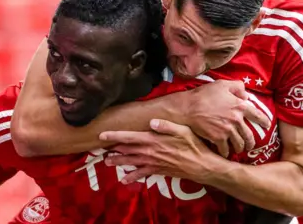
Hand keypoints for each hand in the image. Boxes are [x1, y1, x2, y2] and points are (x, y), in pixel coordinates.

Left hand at [100, 119, 217, 183]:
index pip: (129, 137)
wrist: (201, 166)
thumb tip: (152, 121)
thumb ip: (167, 125)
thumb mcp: (183, 130)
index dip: (114, 136)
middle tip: (101, 149)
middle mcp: (150, 152)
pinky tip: (124, 180)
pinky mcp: (158, 171)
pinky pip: (141, 174)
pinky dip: (132, 177)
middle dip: (113, 149)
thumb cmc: (194, 145)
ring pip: (131, 162)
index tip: (102, 135)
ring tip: (107, 162)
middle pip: (126, 150)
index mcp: (153, 140)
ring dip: (118, 162)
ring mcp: (153, 163)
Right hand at [183, 80, 271, 157]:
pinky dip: (226, 153)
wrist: (189, 107)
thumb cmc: (205, 94)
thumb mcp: (223, 84)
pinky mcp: (218, 138)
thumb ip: (237, 87)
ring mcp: (228, 130)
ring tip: (238, 149)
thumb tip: (246, 95)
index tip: (267, 125)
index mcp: (240, 106)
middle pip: (249, 135)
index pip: (258, 115)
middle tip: (250, 145)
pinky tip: (225, 153)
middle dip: (251, 142)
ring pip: (239, 144)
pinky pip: (226, 149)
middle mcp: (237, 120)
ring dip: (240, 148)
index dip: (264, 121)